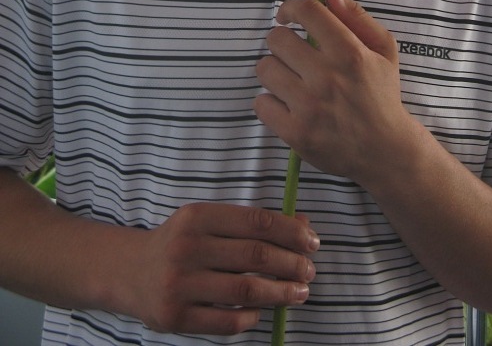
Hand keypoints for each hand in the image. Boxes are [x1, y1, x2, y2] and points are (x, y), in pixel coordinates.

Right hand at [130, 202, 318, 335]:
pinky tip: (263, 310)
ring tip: (300, 292)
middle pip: (255, 257)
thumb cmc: (182, 242)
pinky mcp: (175, 317)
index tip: (312, 242)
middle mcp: (187, 248)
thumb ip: (252, 223)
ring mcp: (179, 284)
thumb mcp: (209, 222)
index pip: (256, 222)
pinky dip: (252, 316)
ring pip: (245, 291)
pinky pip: (227, 321)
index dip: (290, 232)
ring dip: (280, 292)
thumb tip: (303, 227)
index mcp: (197, 217)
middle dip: (291, 264)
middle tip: (310, 270)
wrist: (130, 272)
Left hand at [255, 0, 405, 182]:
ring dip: (274, 71)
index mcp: (350, 53)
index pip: (307, 12)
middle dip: (282, 42)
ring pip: (264, 69)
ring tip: (292, 81)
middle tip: (293, 55)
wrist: (386, 151)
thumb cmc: (382, 94)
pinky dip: (270, 103)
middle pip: (277, 39)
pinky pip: (260, 103)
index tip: (288, 17)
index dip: (290, 8)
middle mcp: (328, 77)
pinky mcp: (295, 133)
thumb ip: (355, 15)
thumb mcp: (383, 49)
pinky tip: (288, 105)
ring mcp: (309, 107)